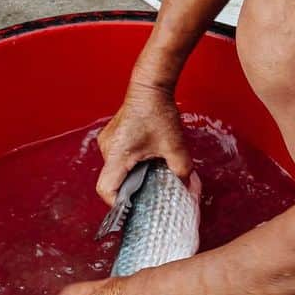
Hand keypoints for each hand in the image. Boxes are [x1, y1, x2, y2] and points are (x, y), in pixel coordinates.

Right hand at [96, 79, 191, 205]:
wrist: (150, 86)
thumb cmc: (158, 112)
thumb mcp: (175, 146)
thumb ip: (182, 171)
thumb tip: (188, 188)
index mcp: (117, 154)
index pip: (106, 189)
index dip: (118, 203)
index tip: (134, 207)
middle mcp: (107, 149)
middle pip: (112, 181)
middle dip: (131, 190)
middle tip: (150, 193)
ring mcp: (107, 141)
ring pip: (116, 169)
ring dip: (132, 175)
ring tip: (151, 175)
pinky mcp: (113, 136)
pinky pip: (119, 158)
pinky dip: (131, 164)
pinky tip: (147, 161)